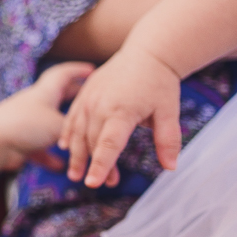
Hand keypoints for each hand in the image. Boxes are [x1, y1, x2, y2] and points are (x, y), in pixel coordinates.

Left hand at [0, 61, 94, 170]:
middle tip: (92, 103)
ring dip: (63, 132)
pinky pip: (38, 149)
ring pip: (49, 125)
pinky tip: (61, 168)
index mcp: (45, 92)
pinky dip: (50, 157)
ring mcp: (25, 124)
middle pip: (58, 98)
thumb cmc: (25, 125)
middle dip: (76, 99)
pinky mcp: (19, 143)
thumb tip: (97, 138)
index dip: (77, 70)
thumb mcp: (59, 124)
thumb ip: (80, 131)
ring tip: (81, 138)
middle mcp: (35, 105)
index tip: (91, 70)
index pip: (63, 74)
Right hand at [60, 45, 181, 187]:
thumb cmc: (160, 84)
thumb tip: (171, 167)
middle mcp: (100, 105)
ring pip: (77, 131)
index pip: (109, 144)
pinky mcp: (84, 93)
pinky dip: (67, 133)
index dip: (101, 165)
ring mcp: (88, 98)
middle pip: (91, 141)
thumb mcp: (169, 112)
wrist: (147, 53)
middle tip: (95, 183)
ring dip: (75, 154)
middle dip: (91, 164)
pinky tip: (66, 147)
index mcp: (122, 111)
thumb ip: (168, 140)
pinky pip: (71, 117)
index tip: (93, 184)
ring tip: (73, 173)